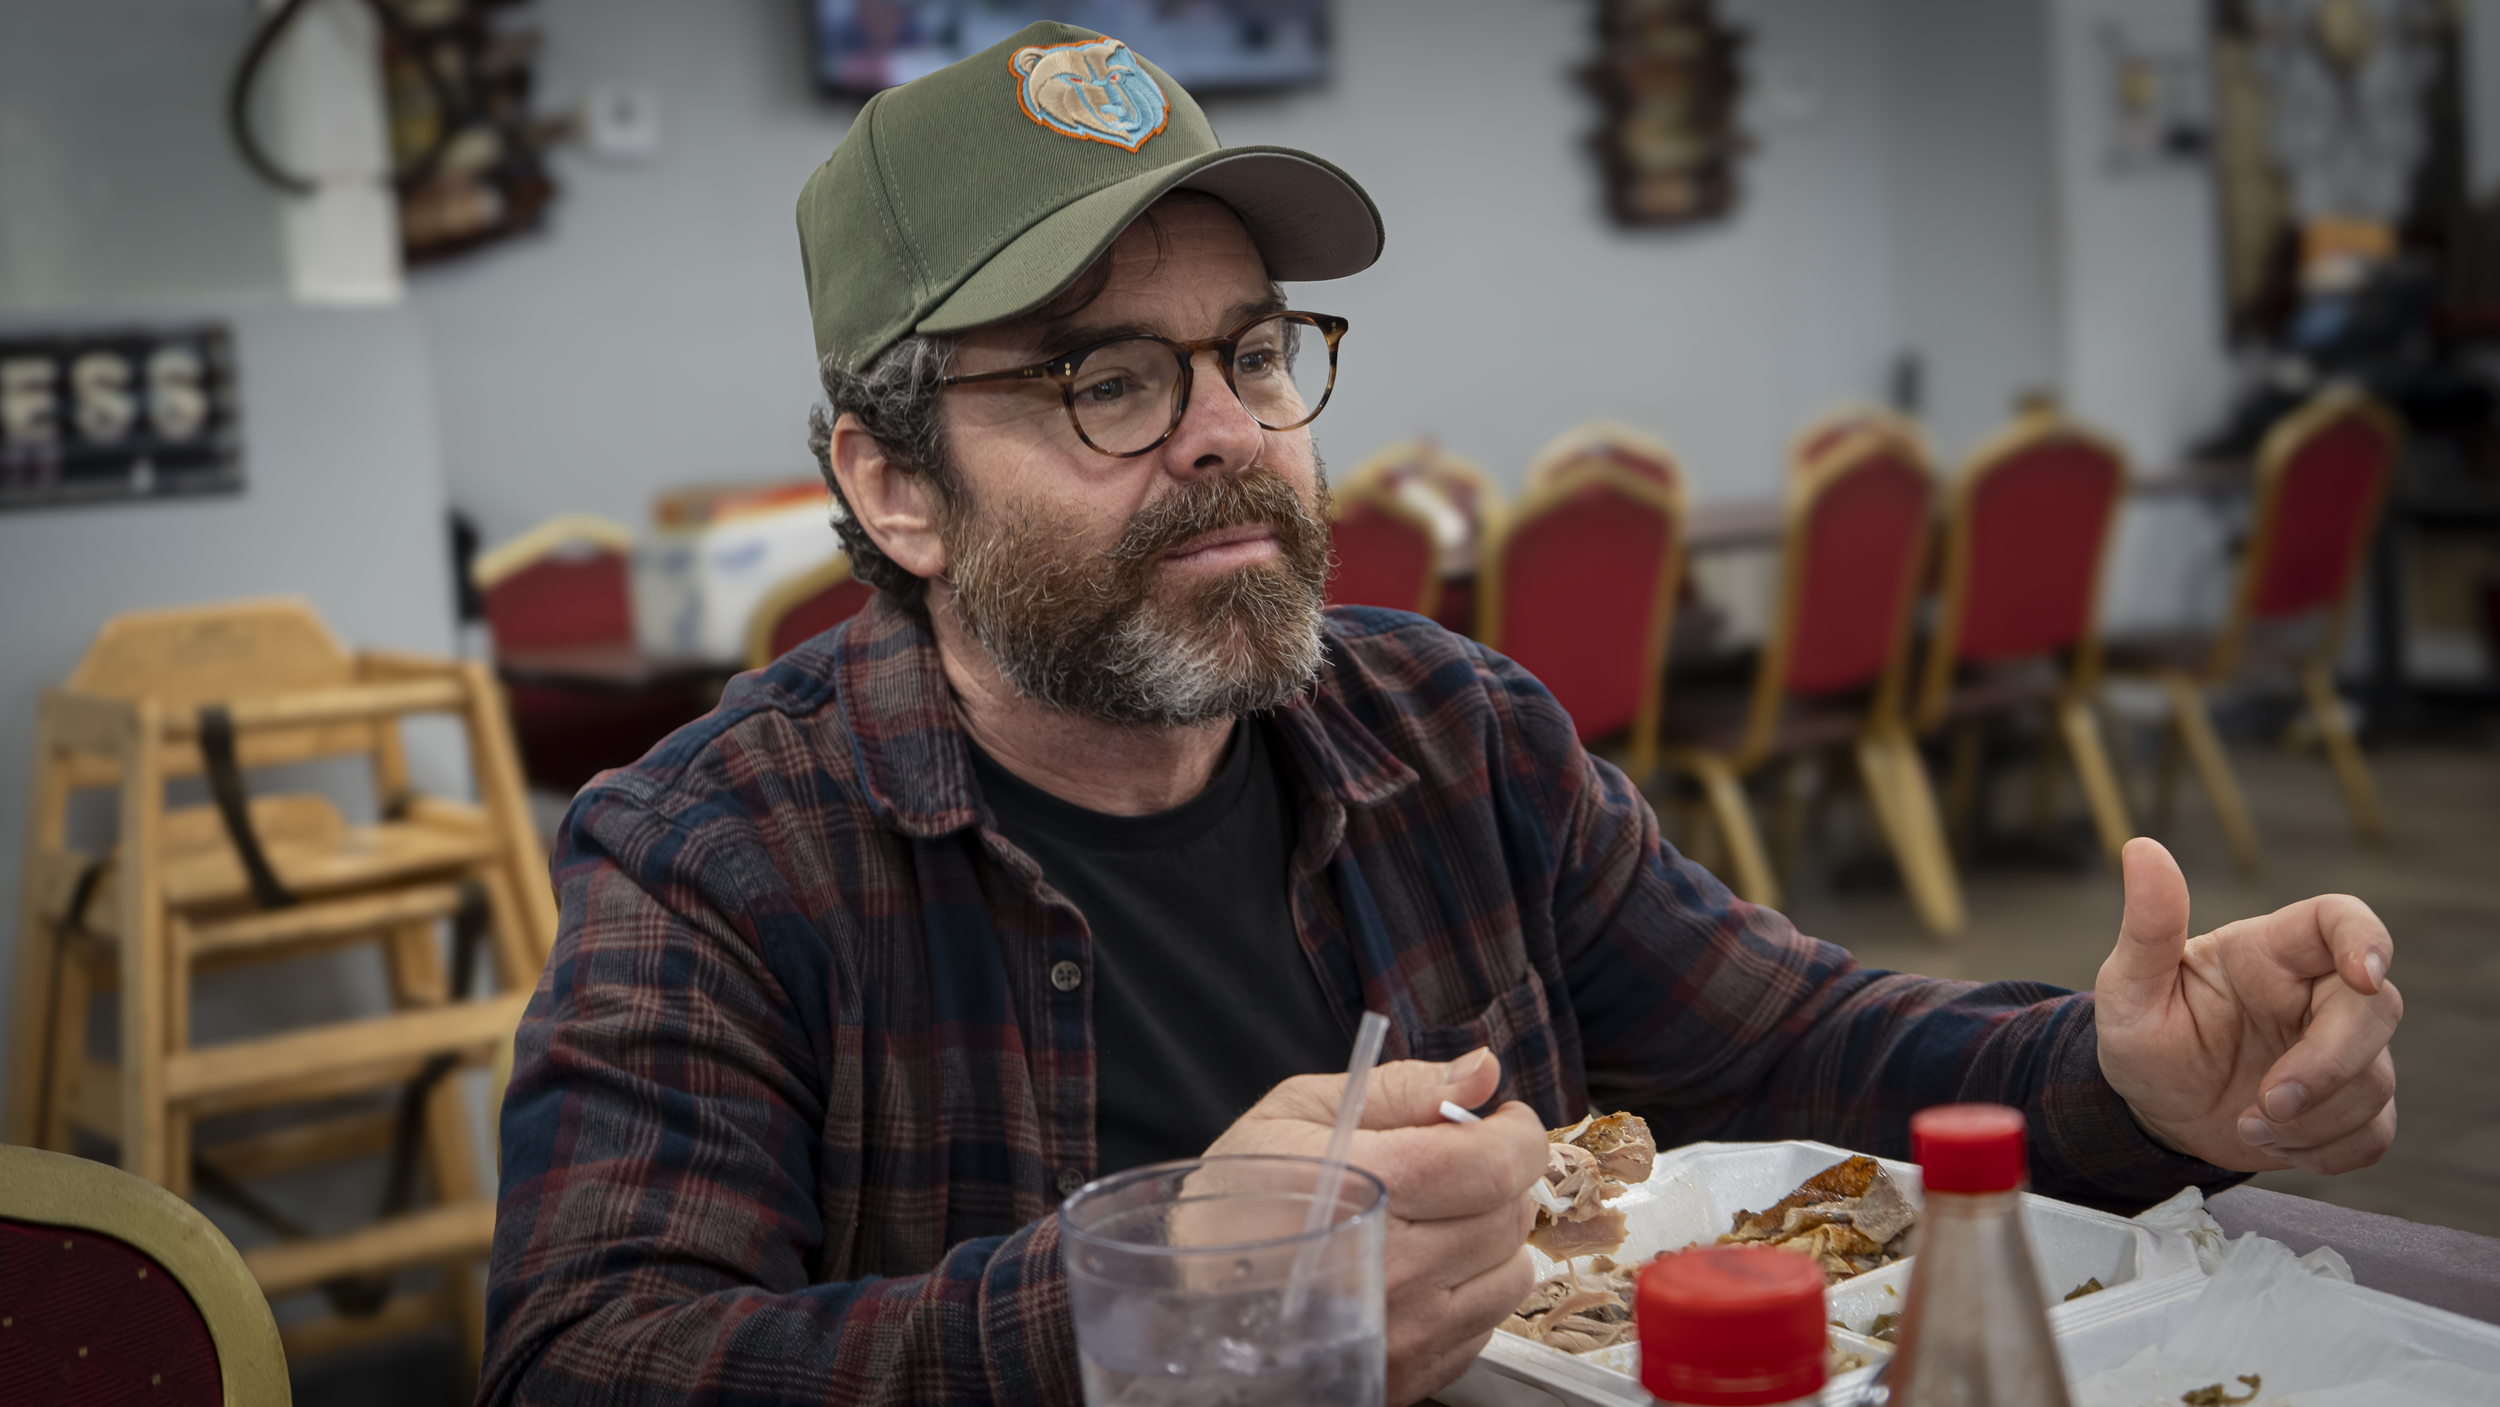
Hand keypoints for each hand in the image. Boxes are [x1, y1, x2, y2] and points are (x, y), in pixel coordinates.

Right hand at [1205, 1049, 1546, 1406]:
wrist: (1186, 1303)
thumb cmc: (1234, 1201)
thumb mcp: (1297, 1112)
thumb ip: (1401, 1088)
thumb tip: (1482, 1069)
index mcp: (1366, 1188)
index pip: (1493, 1163)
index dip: (1517, 1132)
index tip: (1504, 1119)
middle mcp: (1395, 1269)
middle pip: (1509, 1214)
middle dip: (1498, 1177)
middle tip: (1454, 1164)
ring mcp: (1407, 1331)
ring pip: (1513, 1272)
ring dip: (1491, 1236)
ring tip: (1435, 1220)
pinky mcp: (1414, 1372)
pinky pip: (1488, 1322)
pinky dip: (1471, 1288)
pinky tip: (1420, 1269)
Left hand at [2095, 838, 2401, 1173]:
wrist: (2151, 1110)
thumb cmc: (2143, 1037)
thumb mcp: (2127, 988)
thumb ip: (2147, 926)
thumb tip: (2142, 849)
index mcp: (2268, 954)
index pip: (2340, 921)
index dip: (2367, 940)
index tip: (2362, 977)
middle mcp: (2313, 996)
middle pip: (2376, 1010)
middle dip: (2331, 1065)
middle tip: (2268, 1102)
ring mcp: (2337, 1052)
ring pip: (2375, 1081)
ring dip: (2315, 1120)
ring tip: (2245, 1126)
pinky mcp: (2346, 1106)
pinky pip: (2373, 1132)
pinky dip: (2326, 1150)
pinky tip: (2271, 1144)